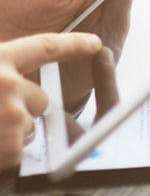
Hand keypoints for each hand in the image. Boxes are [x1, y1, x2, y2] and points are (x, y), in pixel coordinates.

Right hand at [0, 32, 101, 169]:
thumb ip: (0, 70)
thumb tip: (19, 78)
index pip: (46, 48)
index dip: (73, 45)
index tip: (95, 43)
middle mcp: (7, 84)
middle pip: (42, 97)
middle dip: (25, 106)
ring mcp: (10, 115)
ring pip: (31, 124)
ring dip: (13, 130)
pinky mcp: (9, 145)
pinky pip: (20, 148)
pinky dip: (5, 151)